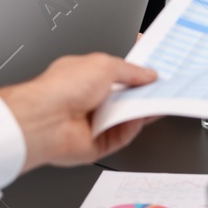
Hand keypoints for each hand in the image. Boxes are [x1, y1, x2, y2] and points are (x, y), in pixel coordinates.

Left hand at [0, 53, 158, 171]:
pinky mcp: (98, 143)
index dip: (137, 73)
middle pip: (126, 97)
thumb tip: (148, 74)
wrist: (46, 119)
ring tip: (156, 101)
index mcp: (87, 76)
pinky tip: (137, 118)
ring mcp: (94, 121)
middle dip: (144, 93)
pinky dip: (132, 127)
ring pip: (128, 117)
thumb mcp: (104, 64)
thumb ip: (131, 70)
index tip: (155, 72)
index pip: (118, 74)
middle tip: (162, 88)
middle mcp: (89, 99)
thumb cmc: (61, 89)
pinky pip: (124, 135)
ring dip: (141, 110)